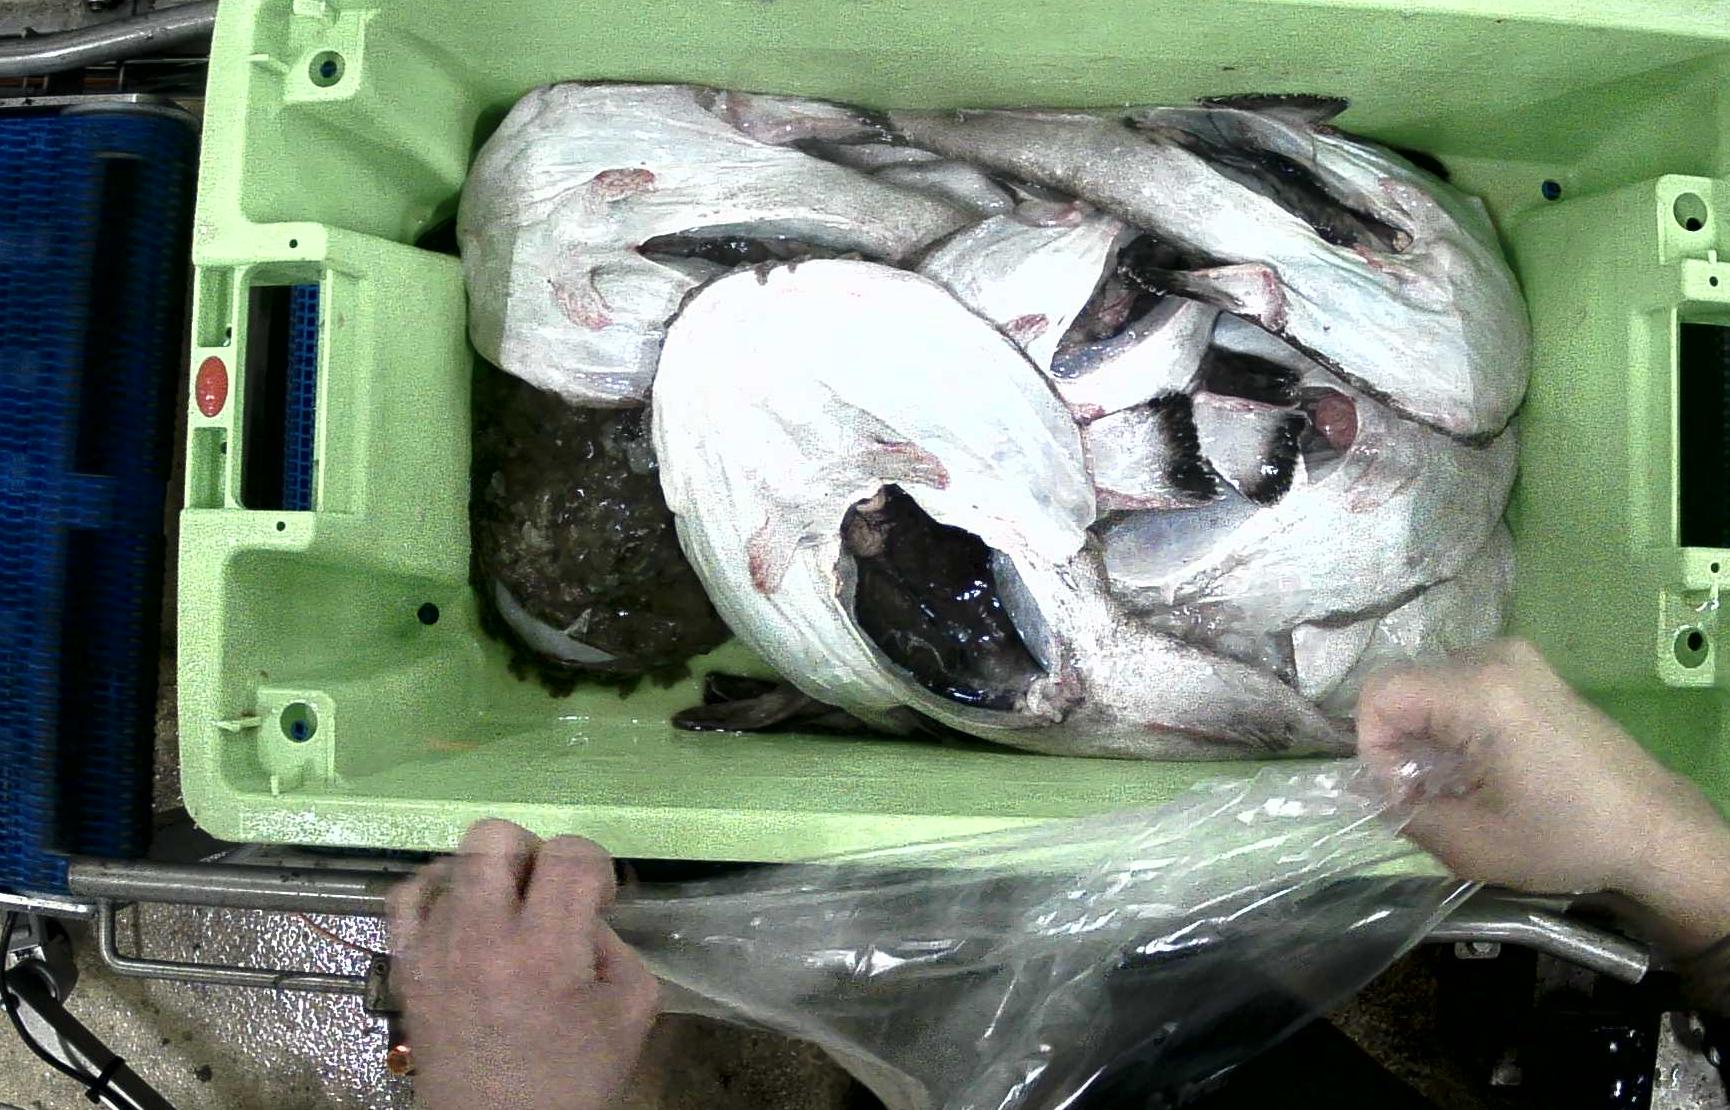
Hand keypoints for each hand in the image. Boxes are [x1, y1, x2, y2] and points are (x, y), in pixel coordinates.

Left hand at [389, 820, 659, 1109]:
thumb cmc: (572, 1081)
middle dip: (533, 851)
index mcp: (546, 951)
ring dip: (491, 876)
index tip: (597, 901)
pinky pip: (405, 896)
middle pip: (495, 837)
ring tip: (507, 911)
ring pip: (453, 862)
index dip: (595, 865)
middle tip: (547, 893)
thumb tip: (586, 916)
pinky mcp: (407, 966)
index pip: (569, 854)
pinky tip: (461, 909)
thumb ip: (617, 948)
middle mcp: (483, 938)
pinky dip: (436, 889)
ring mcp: (435, 949)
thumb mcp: (631, 1011)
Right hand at [1356, 639, 1729, 954]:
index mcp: (1481, 692)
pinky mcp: (1530, 671)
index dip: (1374, 748)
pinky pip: (1461, 685)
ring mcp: (1516, 659)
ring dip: (1426, 735)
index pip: (1380, 694)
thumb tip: (1374, 795)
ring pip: (1429, 686)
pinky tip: (1480, 766)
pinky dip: (1453, 724)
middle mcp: (1495, 658)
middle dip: (1400, 744)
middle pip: (1404, 687)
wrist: (1655, 830)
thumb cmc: (1567, 837)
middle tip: (1427, 795)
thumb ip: (1404, 814)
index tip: (1404, 794)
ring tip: (1454, 783)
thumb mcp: (1472, 845)